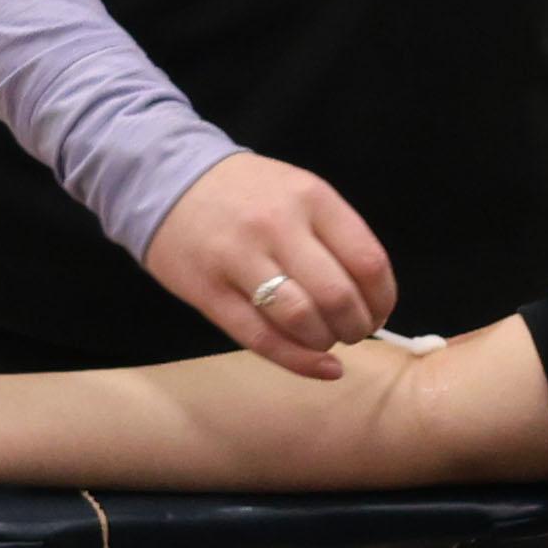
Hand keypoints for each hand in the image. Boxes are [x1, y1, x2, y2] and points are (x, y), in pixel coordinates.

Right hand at [143, 151, 394, 379]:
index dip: (382, 300)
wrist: (165, 180)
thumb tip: (371, 297)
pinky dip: (299, 361)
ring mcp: (240, 259)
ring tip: (325, 340)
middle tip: (353, 331)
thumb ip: (334, 235)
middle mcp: (278, 226)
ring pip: (301, 319)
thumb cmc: (244, 192)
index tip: (379, 313)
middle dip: (356, 326)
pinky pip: (261, 338)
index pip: (367, 261)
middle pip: (337, 295)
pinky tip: (321, 367)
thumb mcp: (298, 191)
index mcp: (311, 198)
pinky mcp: (210, 292)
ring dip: (325, 341)